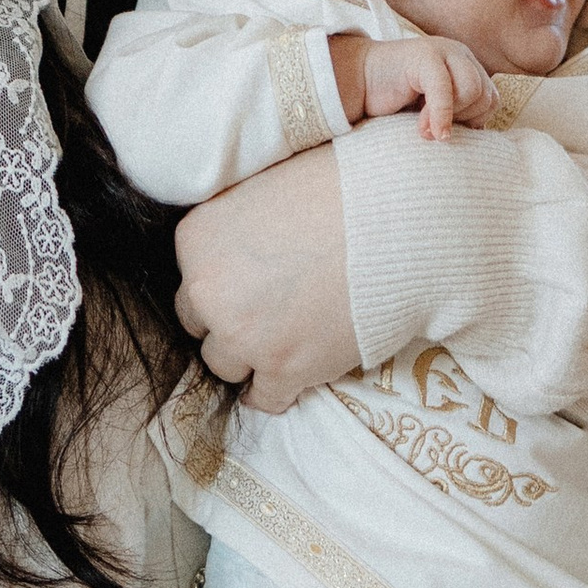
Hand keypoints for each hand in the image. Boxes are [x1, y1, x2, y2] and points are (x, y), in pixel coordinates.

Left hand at [174, 148, 356, 411]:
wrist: (395, 221)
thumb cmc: (337, 190)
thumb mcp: (263, 190)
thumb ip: (236, 227)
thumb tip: (240, 249)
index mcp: (196, 240)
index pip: (192, 280)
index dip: (223, 286)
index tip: (248, 287)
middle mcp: (208, 291)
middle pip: (202, 324)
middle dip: (230, 321)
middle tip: (265, 316)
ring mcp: (244, 335)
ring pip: (225, 364)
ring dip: (250, 357)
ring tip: (280, 346)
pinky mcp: (284, 368)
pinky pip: (266, 397)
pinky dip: (274, 394)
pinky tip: (283, 388)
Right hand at [358, 32, 492, 140]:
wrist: (359, 81)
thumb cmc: (396, 100)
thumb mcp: (435, 110)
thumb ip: (458, 115)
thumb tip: (480, 135)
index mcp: (466, 66)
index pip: (491, 98)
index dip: (474, 121)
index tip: (447, 132)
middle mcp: (459, 55)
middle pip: (485, 95)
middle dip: (464, 120)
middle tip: (435, 130)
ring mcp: (443, 51)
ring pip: (472, 91)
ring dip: (450, 117)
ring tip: (424, 127)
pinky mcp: (425, 55)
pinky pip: (445, 88)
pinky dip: (440, 115)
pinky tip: (426, 131)